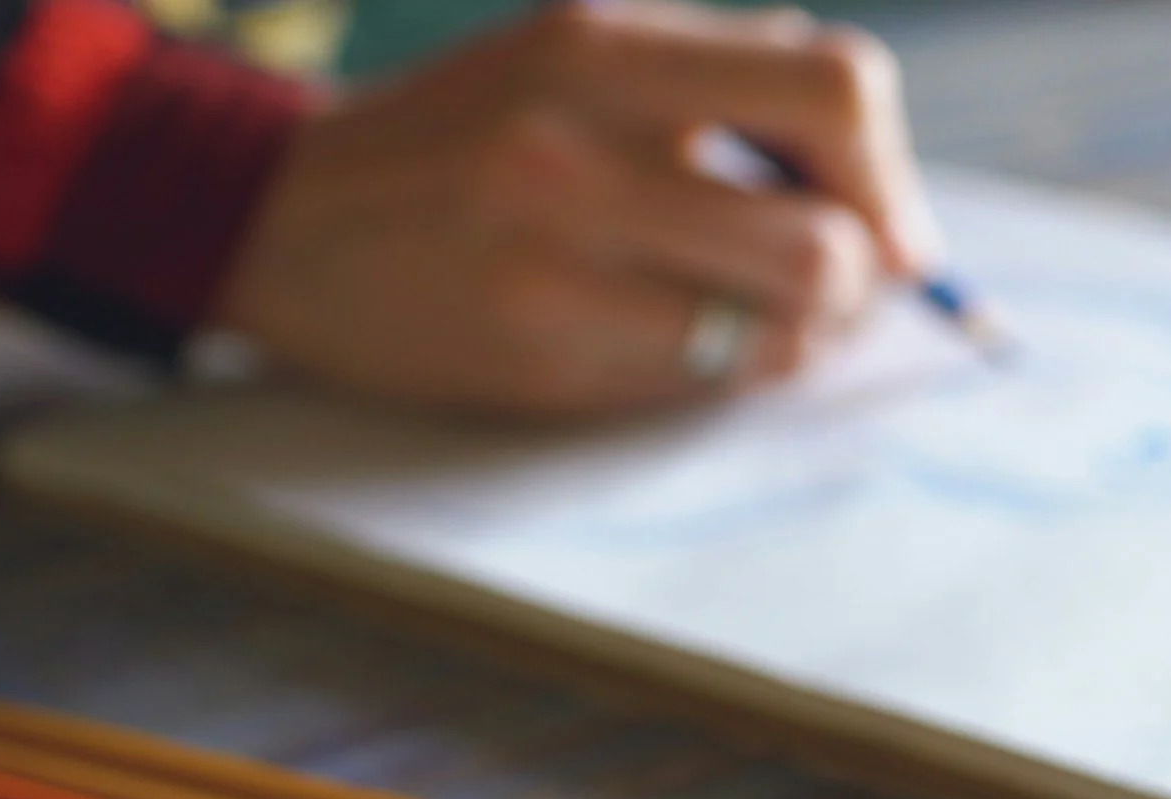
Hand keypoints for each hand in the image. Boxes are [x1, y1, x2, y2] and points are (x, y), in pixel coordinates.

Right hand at [214, 0, 941, 417]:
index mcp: (604, 45)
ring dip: (804, 338)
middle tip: (837, 290)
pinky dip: (727, 368)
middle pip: (828, 240)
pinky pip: (701, 380)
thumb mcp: (573, 52)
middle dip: (862, 280)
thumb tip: (875, 170)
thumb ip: (717, 75)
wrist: (278, 215)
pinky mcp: (537, 350)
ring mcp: (557, 258)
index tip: (892, 223)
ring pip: (778, 329)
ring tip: (771, 318)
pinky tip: (690, 342)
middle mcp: (582, 143)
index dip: (889, 171)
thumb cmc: (462, 138)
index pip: (835, 88)